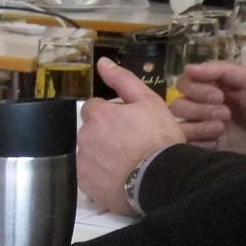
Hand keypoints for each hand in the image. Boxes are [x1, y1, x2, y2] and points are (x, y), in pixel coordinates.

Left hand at [76, 59, 183, 215]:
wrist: (163, 178)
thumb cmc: (159, 138)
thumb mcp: (148, 101)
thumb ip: (123, 80)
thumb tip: (101, 62)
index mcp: (97, 114)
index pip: (94, 108)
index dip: (111, 115)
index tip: (127, 125)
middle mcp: (83, 136)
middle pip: (90, 131)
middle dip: (104, 135)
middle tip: (129, 145)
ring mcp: (82, 161)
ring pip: (87, 153)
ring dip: (100, 155)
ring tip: (125, 164)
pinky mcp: (84, 183)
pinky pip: (86, 175)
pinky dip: (98, 175)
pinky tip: (117, 178)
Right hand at [170, 60, 245, 157]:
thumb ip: (220, 70)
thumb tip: (188, 68)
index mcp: (210, 86)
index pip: (184, 83)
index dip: (196, 90)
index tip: (219, 96)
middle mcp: (201, 106)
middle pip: (178, 105)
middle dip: (199, 109)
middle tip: (226, 114)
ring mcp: (202, 128)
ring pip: (179, 126)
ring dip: (198, 126)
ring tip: (221, 129)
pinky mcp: (205, 147)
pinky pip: (186, 145)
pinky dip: (198, 143)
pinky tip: (216, 143)